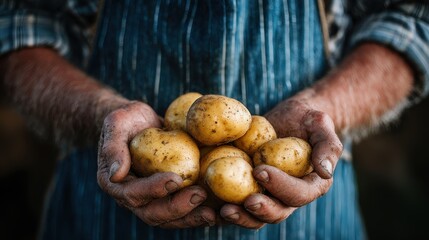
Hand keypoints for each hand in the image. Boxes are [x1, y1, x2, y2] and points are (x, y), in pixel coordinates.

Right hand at [97, 101, 215, 227]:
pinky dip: (201, 210)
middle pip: (154, 213)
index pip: (133, 194)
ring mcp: (153, 199)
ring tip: (213, 212)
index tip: (175, 179)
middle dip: (178, 208)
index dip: (154, 190)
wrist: (138, 123)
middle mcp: (134, 198)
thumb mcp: (116, 124)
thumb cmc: (126, 120)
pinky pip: (185, 208)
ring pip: (171, 218)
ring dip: (192, 216)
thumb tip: (116, 174)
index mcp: (116, 184)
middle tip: (200, 195)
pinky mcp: (170, 196)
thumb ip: (113, 147)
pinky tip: (220, 208)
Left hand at [219, 98, 342, 228]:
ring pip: (255, 216)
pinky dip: (221, 208)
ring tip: (222, 210)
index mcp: (310, 185)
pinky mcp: (248, 190)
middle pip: (276, 213)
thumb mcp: (321, 124)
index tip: (260, 170)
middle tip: (243, 201)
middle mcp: (288, 196)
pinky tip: (207, 204)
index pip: (298, 194)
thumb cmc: (306, 119)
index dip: (280, 187)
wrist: (288, 119)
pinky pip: (236, 204)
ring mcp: (268, 195)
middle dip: (259, 210)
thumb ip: (328, 146)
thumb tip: (325, 171)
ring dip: (240, 216)